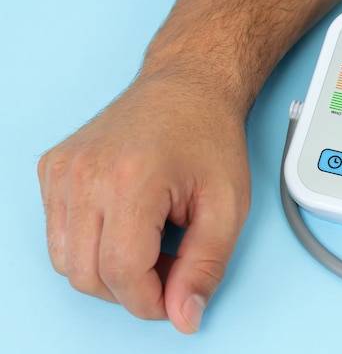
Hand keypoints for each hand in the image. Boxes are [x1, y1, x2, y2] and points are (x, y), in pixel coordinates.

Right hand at [37, 75, 250, 332]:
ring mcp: (61, 170)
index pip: (121, 274)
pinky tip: (125, 225)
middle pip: (87, 275)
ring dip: (109, 271)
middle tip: (170, 263)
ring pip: (66, 262)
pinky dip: (90, 247)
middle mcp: (84, 173)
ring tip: (150, 243)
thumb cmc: (209, 137)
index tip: (176, 294)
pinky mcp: (51, 170)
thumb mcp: (228, 206)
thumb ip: (206, 267)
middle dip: (131, 290)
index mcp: (130, 179)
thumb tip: (183, 317)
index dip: (151, 301)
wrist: (186, 87)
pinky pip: (59, 235)